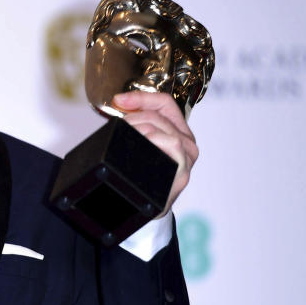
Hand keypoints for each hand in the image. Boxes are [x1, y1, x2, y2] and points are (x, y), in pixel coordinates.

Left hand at [112, 91, 198, 216]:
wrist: (146, 207)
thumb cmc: (142, 174)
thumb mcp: (140, 143)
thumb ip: (136, 122)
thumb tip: (120, 101)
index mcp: (178, 131)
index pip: (165, 103)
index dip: (141, 97)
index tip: (118, 100)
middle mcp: (187, 143)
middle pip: (159, 116)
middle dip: (134, 117)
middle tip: (117, 127)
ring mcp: (187, 158)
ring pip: (164, 129)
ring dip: (140, 128)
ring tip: (124, 138)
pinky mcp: (183, 173)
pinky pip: (174, 145)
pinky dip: (155, 140)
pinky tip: (142, 145)